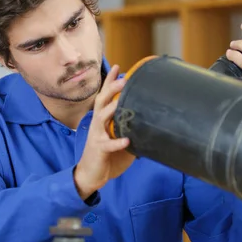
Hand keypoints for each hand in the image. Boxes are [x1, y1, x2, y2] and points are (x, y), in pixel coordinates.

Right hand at [73, 64, 133, 199]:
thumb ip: (130, 127)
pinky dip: (117, 142)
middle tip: (123, 79)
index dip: (109, 82)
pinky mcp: (99, 150)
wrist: (91, 174)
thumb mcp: (118, 137)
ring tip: (121, 101)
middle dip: (111, 89)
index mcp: (102, 119)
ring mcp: (97, 136)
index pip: (104, 96)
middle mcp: (97, 124)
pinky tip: (127, 140)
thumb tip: (151, 119)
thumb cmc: (107, 155)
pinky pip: (108, 145)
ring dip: (112, 109)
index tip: (117, 67)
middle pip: (102, 102)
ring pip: (102, 118)